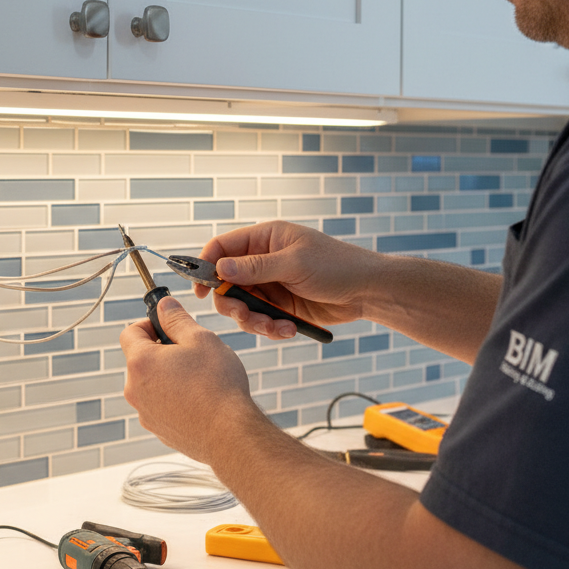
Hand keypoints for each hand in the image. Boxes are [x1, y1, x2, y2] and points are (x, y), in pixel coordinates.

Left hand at [120, 297, 267, 462]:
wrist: (230, 435)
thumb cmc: (217, 385)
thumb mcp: (200, 339)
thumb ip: (177, 318)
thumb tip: (164, 305)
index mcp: (141, 362)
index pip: (130, 332)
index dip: (149, 323)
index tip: (169, 325)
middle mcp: (135, 389)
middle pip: (140, 359)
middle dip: (161, 350)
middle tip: (191, 352)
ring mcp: (145, 413)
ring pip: (151, 383)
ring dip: (168, 375)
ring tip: (198, 379)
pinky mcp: (158, 430)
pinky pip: (161, 405)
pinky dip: (174, 398)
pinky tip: (199, 400)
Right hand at [196, 220, 379, 337]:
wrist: (368, 291)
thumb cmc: (337, 266)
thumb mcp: (294, 263)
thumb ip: (255, 267)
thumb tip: (220, 268)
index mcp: (265, 239)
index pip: (222, 247)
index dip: (206, 266)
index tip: (199, 289)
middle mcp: (263, 261)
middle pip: (227, 283)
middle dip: (232, 302)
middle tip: (243, 314)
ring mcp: (271, 285)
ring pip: (243, 306)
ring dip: (254, 320)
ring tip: (274, 326)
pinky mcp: (280, 307)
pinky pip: (261, 320)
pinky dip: (271, 328)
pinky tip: (289, 329)